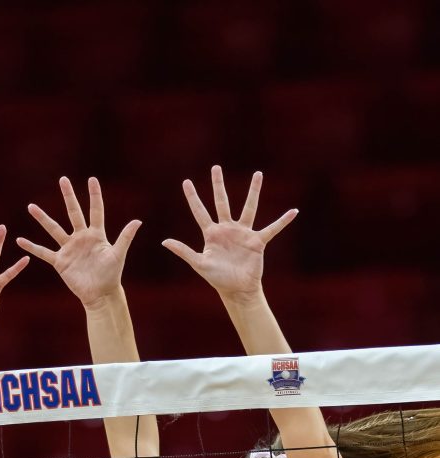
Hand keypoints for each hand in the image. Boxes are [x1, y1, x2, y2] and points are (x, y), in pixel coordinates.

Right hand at [17, 177, 140, 308]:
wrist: (100, 294)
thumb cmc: (112, 275)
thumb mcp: (118, 255)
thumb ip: (125, 237)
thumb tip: (138, 221)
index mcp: (96, 234)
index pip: (95, 210)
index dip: (94, 195)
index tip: (91, 179)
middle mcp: (81, 238)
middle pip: (73, 212)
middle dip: (68, 196)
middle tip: (63, 180)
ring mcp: (69, 248)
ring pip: (54, 229)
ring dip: (43, 218)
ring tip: (31, 206)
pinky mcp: (60, 261)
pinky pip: (44, 252)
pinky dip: (32, 247)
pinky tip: (20, 240)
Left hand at [163, 166, 296, 301]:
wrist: (237, 290)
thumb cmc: (217, 279)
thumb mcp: (199, 263)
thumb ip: (183, 251)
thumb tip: (164, 241)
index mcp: (211, 234)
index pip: (200, 211)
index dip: (193, 197)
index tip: (186, 181)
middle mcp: (227, 229)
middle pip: (222, 202)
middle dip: (218, 185)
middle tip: (215, 168)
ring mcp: (243, 233)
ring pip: (249, 208)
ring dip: (253, 192)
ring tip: (258, 174)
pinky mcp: (257, 241)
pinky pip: (272, 228)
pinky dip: (283, 221)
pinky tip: (294, 212)